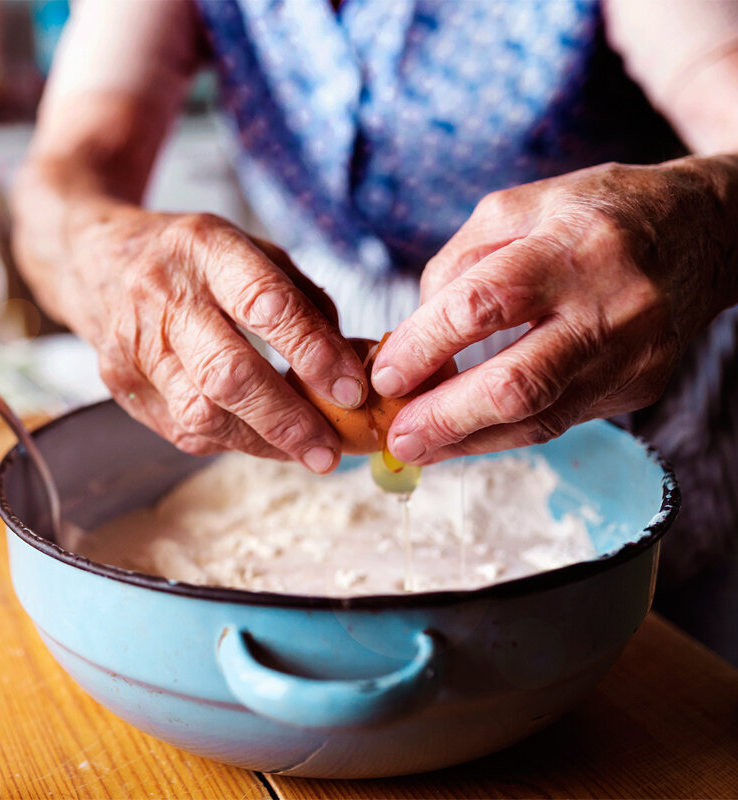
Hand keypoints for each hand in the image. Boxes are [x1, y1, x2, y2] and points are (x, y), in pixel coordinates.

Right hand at [59, 207, 368, 472]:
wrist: (97, 260)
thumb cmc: (193, 260)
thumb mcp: (251, 252)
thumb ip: (305, 303)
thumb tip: (357, 364)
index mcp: (204, 247)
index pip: (264, 304)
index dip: (313, 352)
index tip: (352, 389)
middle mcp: (162, 295)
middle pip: (228, 372)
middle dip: (288, 418)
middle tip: (331, 448)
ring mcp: (133, 344)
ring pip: (202, 413)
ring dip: (262, 441)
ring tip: (308, 451)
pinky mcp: (119, 384)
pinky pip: (183, 429)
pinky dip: (232, 441)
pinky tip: (263, 440)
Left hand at [371, 158, 736, 463]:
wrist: (700, 233)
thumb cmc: (590, 215)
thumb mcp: (516, 209)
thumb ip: (455, 265)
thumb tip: (409, 339)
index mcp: (572, 245)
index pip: (485, 304)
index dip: (425, 345)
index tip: (384, 373)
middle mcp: (610, 305)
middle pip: (520, 382)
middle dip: (446, 417)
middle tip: (397, 435)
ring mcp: (632, 354)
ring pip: (541, 419)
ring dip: (468, 442)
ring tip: (417, 448)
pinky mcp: (640, 387)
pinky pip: (559, 422)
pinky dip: (502, 434)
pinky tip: (462, 437)